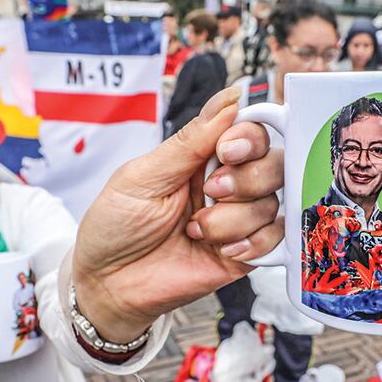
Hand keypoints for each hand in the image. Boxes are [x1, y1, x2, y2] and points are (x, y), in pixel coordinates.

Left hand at [73, 87, 282, 341]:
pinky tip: (222, 250)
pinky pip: (275, 241)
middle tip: (211, 192)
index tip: (227, 150)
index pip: (250, 132)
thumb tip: (229, 98)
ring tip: (196, 231)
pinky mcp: (244, 255)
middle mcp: (226, 185)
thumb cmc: (115, 226)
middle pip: (274, 164)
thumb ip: (190, 140)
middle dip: (247, 178)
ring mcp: (236, 221)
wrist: (106, 283)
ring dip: (234, 219)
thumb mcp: (143, 175)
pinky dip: (252, 243)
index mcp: (202, 158)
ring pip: (271, 204)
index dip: (250, 137)